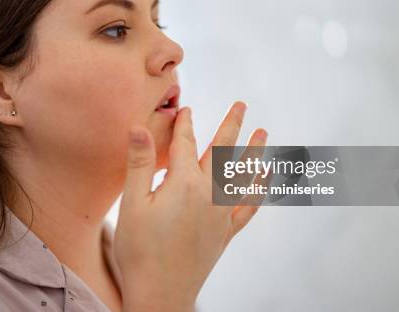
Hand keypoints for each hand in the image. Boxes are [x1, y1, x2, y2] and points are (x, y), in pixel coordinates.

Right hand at [115, 102, 267, 311]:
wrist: (161, 294)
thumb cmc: (140, 251)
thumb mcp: (132, 204)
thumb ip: (140, 163)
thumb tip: (139, 127)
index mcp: (183, 184)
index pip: (185, 144)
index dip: (185, 124)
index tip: (186, 108)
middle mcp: (208, 195)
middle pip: (222, 152)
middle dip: (232, 125)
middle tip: (242, 105)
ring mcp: (220, 215)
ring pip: (243, 175)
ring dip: (254, 152)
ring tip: (264, 133)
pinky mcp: (225, 233)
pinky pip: (249, 206)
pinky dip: (260, 190)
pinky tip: (266, 179)